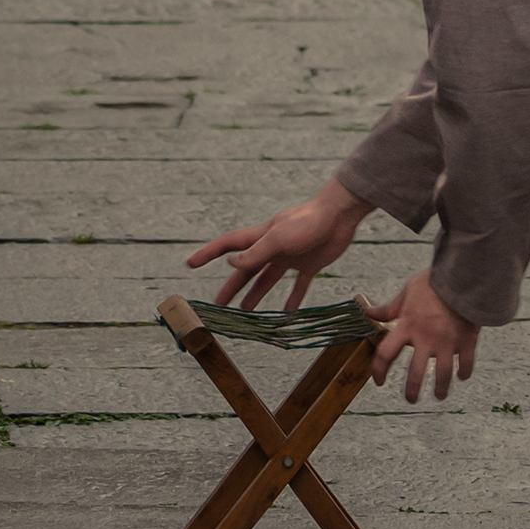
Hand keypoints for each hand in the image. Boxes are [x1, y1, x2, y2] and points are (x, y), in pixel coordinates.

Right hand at [185, 179, 365, 313]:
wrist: (339, 216)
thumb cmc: (307, 222)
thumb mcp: (278, 239)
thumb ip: (255, 253)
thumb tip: (231, 265)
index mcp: (260, 238)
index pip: (228, 246)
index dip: (208, 254)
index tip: (190, 264)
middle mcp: (272, 247)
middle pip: (246, 269)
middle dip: (231, 286)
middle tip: (219, 305)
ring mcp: (290, 257)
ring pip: (268, 279)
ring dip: (256, 294)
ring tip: (246, 312)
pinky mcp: (310, 264)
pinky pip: (298, 285)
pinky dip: (293, 298)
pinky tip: (289, 312)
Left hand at [368, 267, 479, 404]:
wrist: (462, 275)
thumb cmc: (432, 282)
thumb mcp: (406, 293)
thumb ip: (389, 309)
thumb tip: (368, 313)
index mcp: (407, 326)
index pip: (386, 354)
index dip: (379, 370)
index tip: (379, 381)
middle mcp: (426, 338)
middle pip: (415, 374)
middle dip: (411, 391)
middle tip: (410, 399)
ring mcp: (447, 342)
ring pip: (442, 376)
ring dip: (440, 389)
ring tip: (439, 395)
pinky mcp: (466, 341)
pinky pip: (466, 364)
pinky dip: (464, 373)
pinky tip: (461, 376)